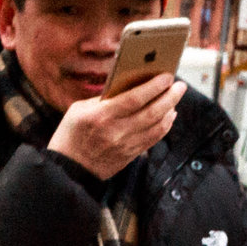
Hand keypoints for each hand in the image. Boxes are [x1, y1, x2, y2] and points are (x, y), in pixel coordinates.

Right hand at [46, 77, 181, 181]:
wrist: (66, 169)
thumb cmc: (70, 134)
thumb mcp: (79, 110)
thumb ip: (104, 98)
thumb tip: (129, 85)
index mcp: (101, 116)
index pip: (135, 98)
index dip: (154, 86)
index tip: (167, 76)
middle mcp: (115, 131)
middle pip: (152, 111)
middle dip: (170, 96)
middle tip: (180, 86)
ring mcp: (124, 146)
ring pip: (157, 126)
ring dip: (170, 110)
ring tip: (175, 99)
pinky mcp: (128, 156)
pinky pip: (153, 139)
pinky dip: (164, 126)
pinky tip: (168, 116)